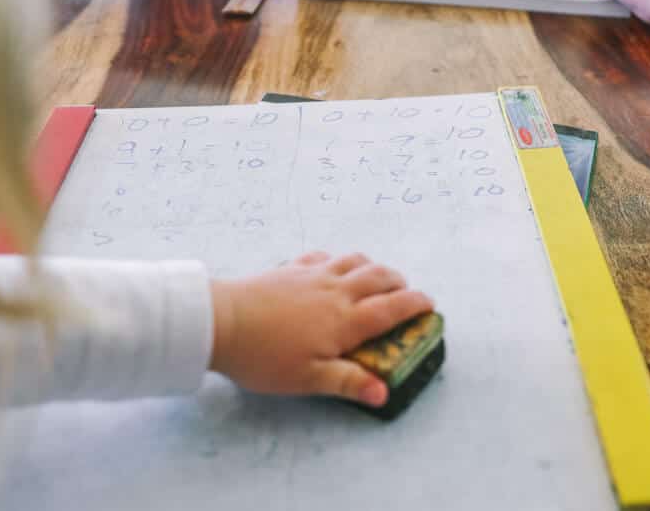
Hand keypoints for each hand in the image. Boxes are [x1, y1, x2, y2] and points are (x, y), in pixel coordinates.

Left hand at [208, 252, 432, 406]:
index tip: (430, 304)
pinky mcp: (290, 268)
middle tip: (405, 292)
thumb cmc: (265, 356)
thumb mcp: (308, 379)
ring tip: (375, 277)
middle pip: (378, 276)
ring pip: (354, 260)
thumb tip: (383, 392)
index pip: (392, 307)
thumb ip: (348, 382)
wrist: (220, 320)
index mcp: (346, 320)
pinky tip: (331, 268)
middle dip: (398, 281)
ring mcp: (312, 275)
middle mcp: (336, 291)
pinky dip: (337, 260)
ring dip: (372, 266)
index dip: (416, 303)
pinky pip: (323, 257)